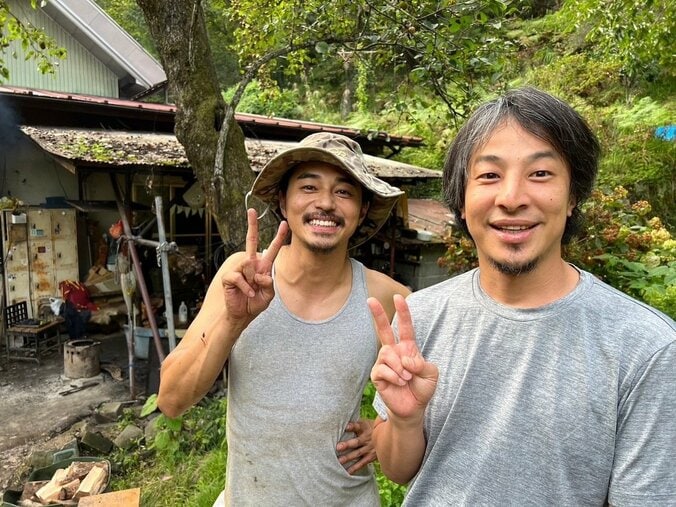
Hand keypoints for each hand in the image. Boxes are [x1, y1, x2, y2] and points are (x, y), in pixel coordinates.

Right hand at [220, 209, 287, 321]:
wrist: (242, 315)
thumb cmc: (256, 302)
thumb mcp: (269, 295)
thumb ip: (268, 284)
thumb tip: (261, 275)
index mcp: (263, 266)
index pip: (271, 249)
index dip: (278, 237)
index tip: (284, 223)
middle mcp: (251, 264)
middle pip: (251, 241)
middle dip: (252, 225)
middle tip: (251, 210)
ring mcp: (239, 269)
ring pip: (248, 263)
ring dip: (253, 280)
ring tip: (252, 291)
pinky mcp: (229, 277)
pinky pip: (239, 277)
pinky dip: (246, 288)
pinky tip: (248, 294)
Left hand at [336, 420, 376, 474]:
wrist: (386, 436)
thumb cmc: (369, 427)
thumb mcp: (364, 422)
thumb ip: (354, 423)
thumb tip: (339, 420)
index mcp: (365, 427)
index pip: (358, 426)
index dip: (352, 426)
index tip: (345, 427)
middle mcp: (367, 438)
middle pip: (357, 441)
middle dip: (347, 445)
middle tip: (338, 447)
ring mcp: (370, 448)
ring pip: (358, 453)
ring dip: (349, 457)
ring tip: (339, 461)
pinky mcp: (371, 457)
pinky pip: (362, 463)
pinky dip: (355, 468)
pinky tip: (347, 471)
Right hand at [368, 294, 437, 420]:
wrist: (413, 408)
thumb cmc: (422, 389)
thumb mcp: (431, 375)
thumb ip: (422, 364)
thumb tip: (405, 359)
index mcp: (408, 348)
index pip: (405, 327)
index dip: (403, 312)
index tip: (399, 297)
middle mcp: (394, 352)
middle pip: (384, 329)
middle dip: (378, 314)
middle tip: (370, 299)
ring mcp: (384, 362)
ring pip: (387, 353)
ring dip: (399, 367)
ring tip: (406, 378)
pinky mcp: (377, 375)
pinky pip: (383, 369)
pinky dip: (394, 376)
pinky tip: (399, 383)